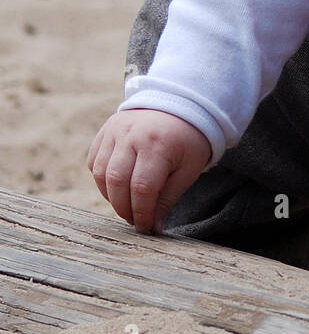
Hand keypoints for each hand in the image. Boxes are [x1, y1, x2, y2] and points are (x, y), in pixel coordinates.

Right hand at [87, 110, 211, 234]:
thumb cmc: (187, 141)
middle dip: (124, 208)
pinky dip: (102, 180)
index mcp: (158, 144)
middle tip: (135, 220)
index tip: (146, 228)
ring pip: (101, 173)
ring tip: (127, 205)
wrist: (180, 104)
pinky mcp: (105, 130)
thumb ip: (167, 199)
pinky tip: (118, 187)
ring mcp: (115, 130)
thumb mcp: (188, 170)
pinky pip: (95, 162)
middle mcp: (132, 134)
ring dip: (110, 196)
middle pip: (117, 182)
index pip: (142, 188)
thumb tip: (152, 229)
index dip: (141, 213)